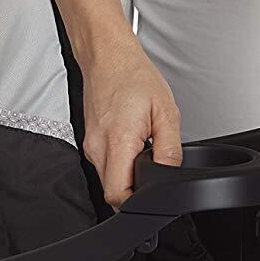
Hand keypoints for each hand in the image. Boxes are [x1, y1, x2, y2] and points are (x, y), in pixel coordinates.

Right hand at [80, 39, 182, 210]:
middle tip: (151, 169)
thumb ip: (170, 149)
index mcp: (118, 141)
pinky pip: (104, 165)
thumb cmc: (133, 76)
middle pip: (112, 191)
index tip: (151, 197)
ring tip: (141, 150)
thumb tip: (170, 175)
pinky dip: (119, 163)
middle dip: (134, 190)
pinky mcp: (89, 141)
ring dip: (127, 175)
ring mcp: (90, 144)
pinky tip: (131, 143)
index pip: (117, 195)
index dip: (136, 204)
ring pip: (108, 179)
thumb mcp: (166, 111)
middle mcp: (98, 147)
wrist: (107, 56)